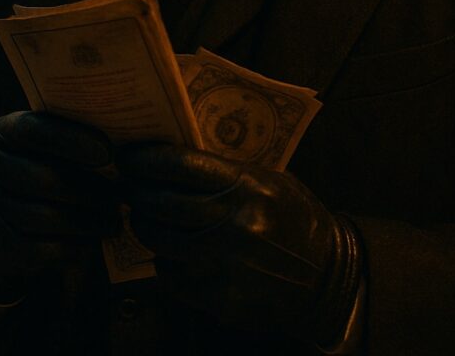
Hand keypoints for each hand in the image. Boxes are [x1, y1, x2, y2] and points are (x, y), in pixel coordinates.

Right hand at [0, 111, 119, 301]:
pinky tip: (92, 241)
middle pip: (44, 179)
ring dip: (87, 221)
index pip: (34, 131)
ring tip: (113, 221)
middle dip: (89, 188)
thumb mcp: (37, 148)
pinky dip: (72, 246)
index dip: (72, 140)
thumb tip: (118, 141)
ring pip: (46, 217)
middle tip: (120, 195)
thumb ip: (65, 138)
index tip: (108, 152)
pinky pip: (41, 249)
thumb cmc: (32, 170)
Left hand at [115, 143, 360, 345]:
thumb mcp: (271, 182)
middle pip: (165, 203)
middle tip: (127, 187)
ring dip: (145, 227)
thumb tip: (177, 164)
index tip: (129, 157)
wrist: (327, 275)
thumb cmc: (296, 218)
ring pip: (163, 241)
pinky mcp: (220, 298)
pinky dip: (164, 263)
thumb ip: (228, 175)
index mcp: (248, 187)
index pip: (183, 166)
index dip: (149, 159)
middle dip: (138, 193)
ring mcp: (225, 265)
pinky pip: (173, 276)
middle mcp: (235, 224)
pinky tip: (166, 253)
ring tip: (141, 218)